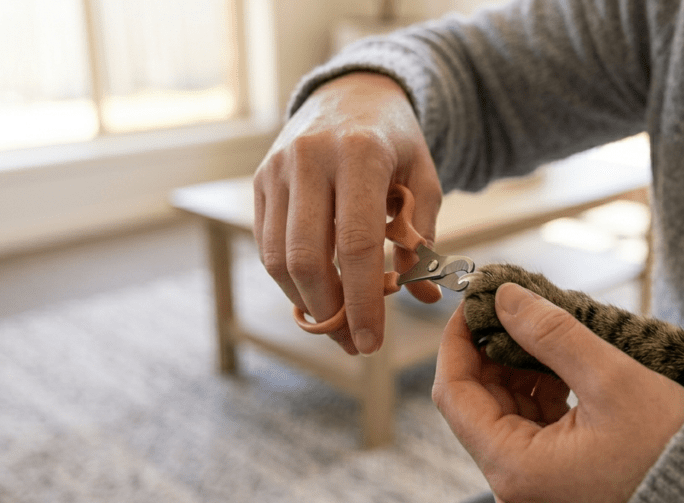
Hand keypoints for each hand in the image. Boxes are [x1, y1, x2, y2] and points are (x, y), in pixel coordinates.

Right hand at [254, 72, 442, 354]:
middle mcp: (310, 159)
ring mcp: (278, 168)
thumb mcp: (423, 179)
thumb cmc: (395, 143)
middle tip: (352, 343)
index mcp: (359, 154)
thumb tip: (422, 297)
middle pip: (307, 257)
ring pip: (278, 257)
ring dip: (305, 302)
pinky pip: (266, 244)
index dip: (362, 300)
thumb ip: (422, 236)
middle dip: (328, 311)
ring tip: (336, 324)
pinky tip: (317, 294)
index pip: (356, 244)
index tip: (370, 342)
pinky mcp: (261, 180)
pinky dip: (289, 280)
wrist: (351, 93)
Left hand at [433, 284, 683, 502]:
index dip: (456, 342)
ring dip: (515, 365)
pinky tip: (560, 359)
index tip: (472, 303)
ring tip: (541, 327)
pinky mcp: (557, 475)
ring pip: (502, 410)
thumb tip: (504, 297)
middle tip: (511, 304)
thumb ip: (552, 334)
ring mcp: (535, 481)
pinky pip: (530, 423)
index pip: (454, 395)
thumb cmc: (672, 449)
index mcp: (516, 467)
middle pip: (476, 402)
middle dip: (489, 348)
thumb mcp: (612, 380)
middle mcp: (516, 481)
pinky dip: (538, 387)